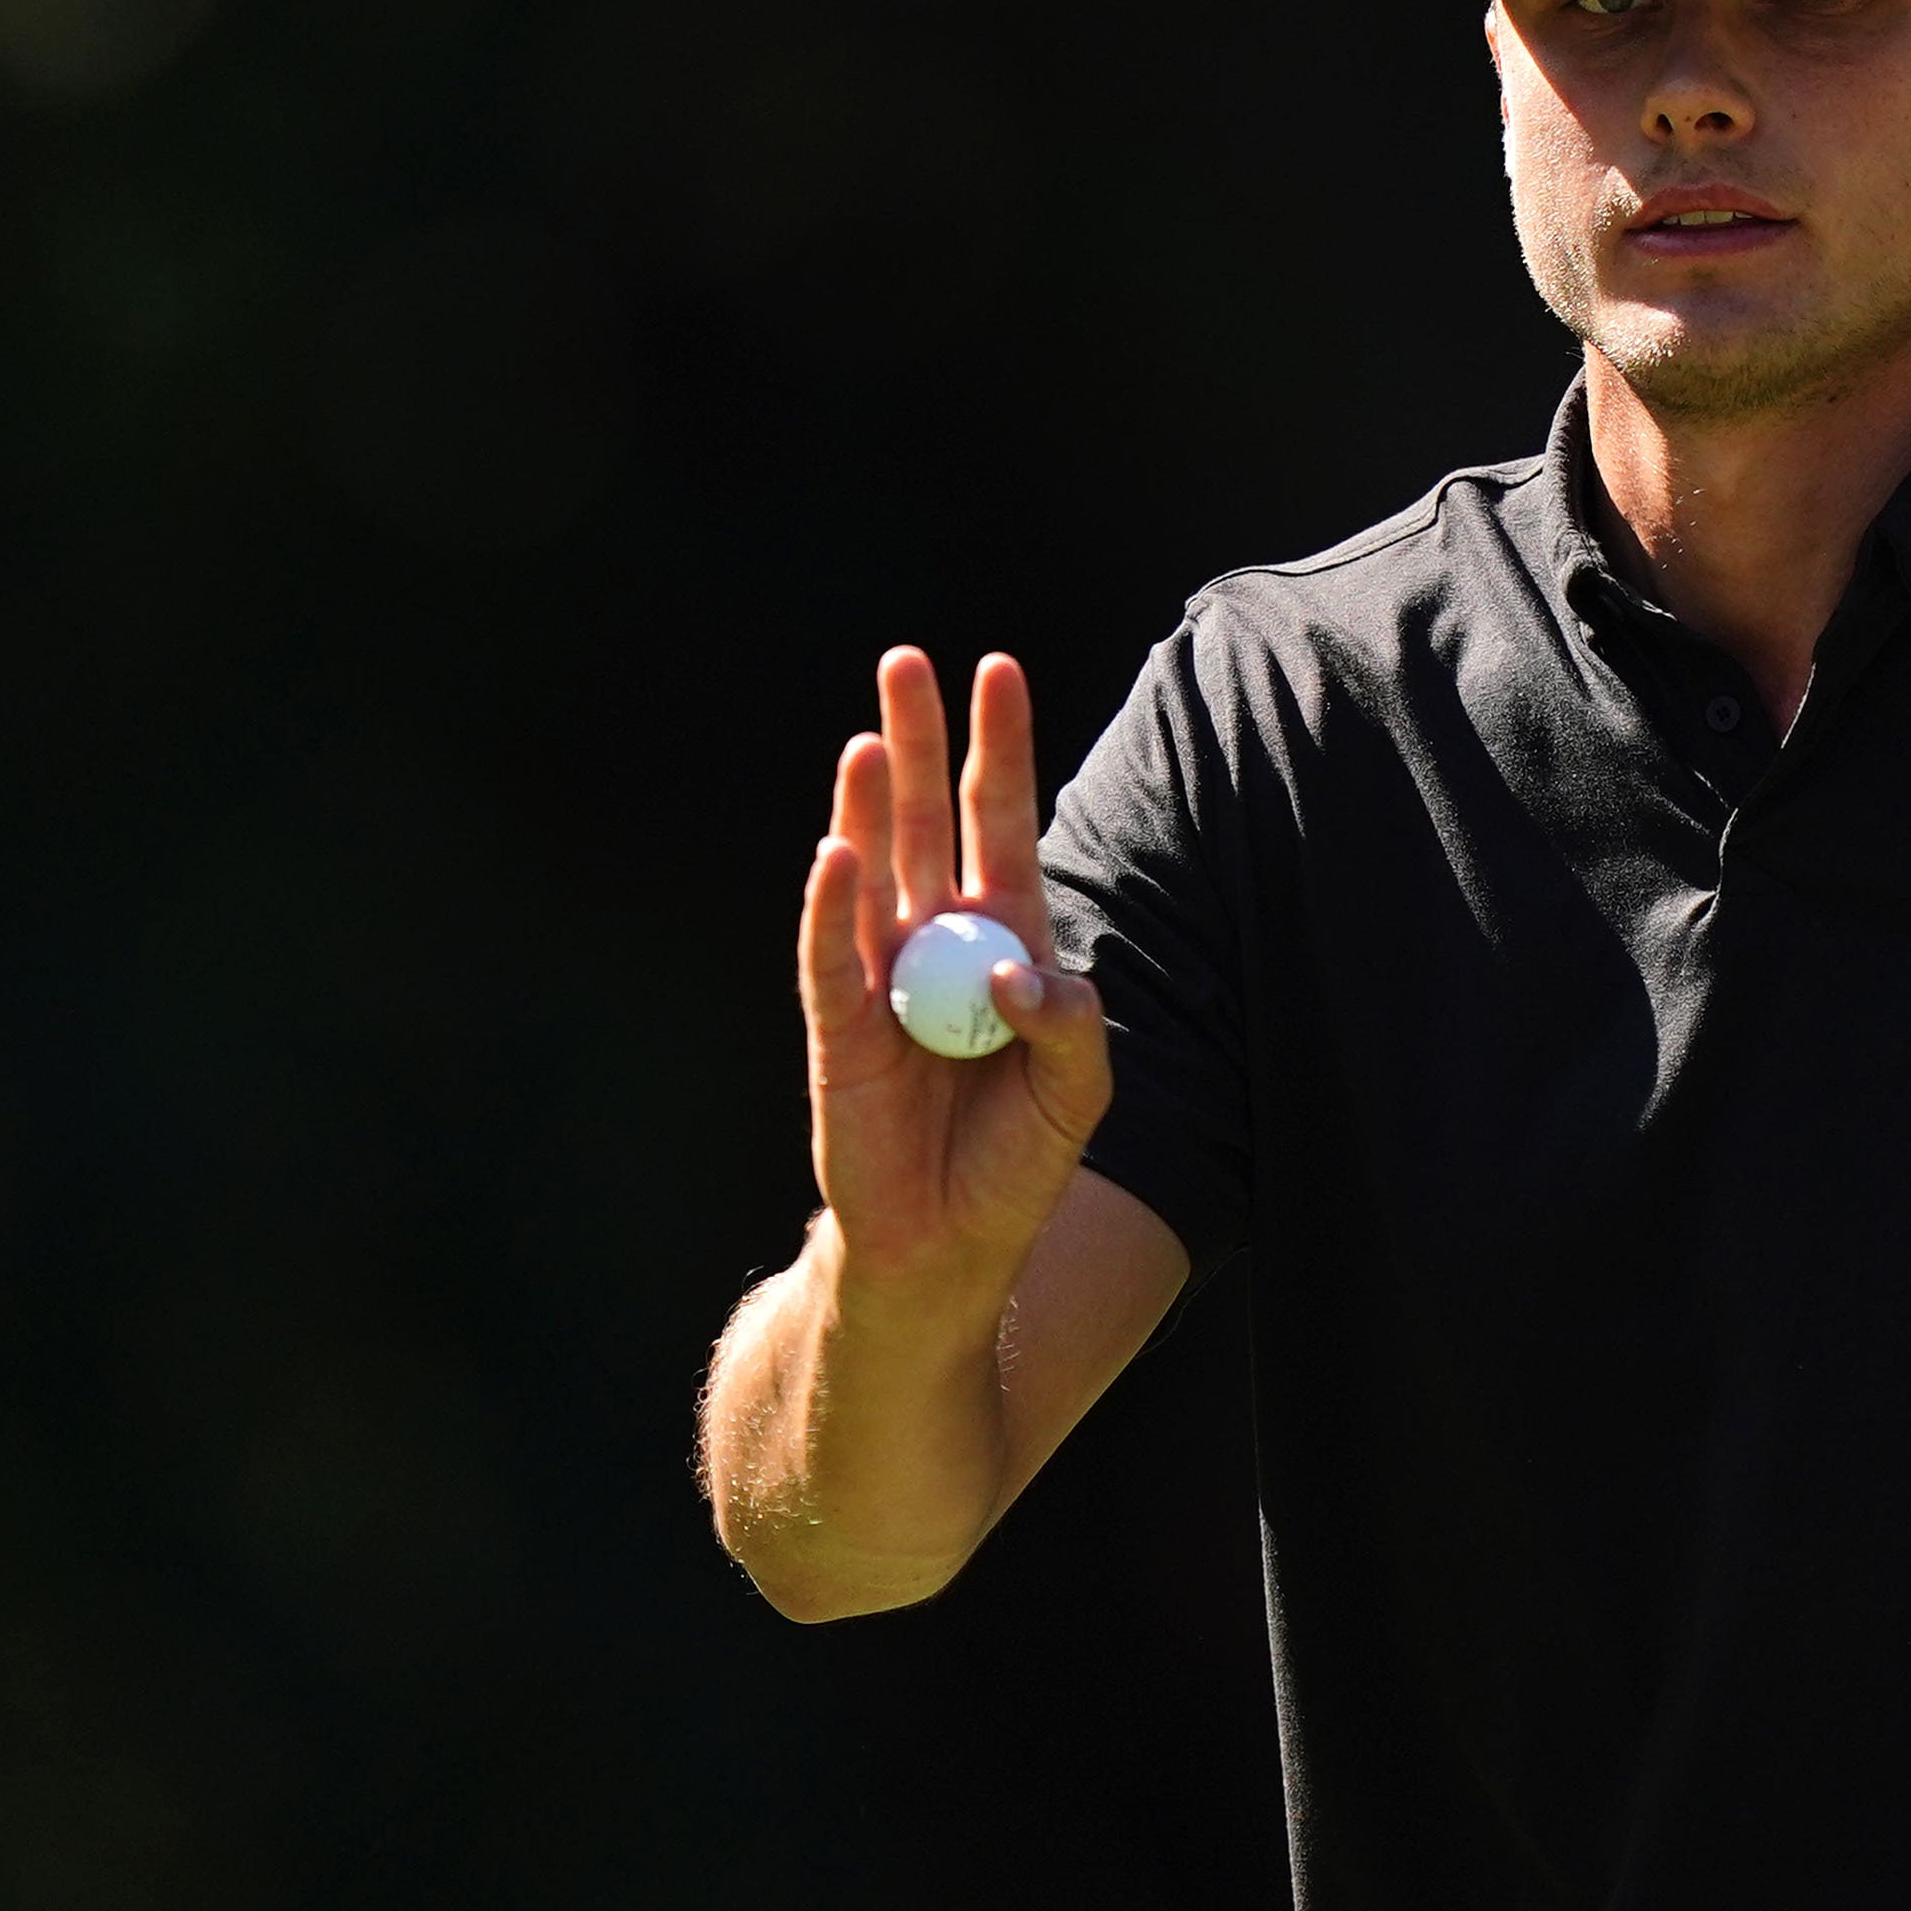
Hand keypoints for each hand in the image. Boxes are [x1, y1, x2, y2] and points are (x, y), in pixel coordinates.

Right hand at [796, 648, 1116, 1299]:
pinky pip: (831, 956)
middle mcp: (938, 943)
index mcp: (1005, 940)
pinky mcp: (840, 1032)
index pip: (1001, 825)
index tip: (998, 669)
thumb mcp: (1079, 1096)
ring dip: (870, 806)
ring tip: (872, 737)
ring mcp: (882, 981)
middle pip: (927, 823)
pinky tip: (839, 848)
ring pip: (873, 872)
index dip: (998, 751)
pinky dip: (833, 905)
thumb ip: (1073, 1029)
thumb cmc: (1016, 1164)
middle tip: (908, 660)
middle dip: (920, 742)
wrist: (948, 1250)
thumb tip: (1024, 972)